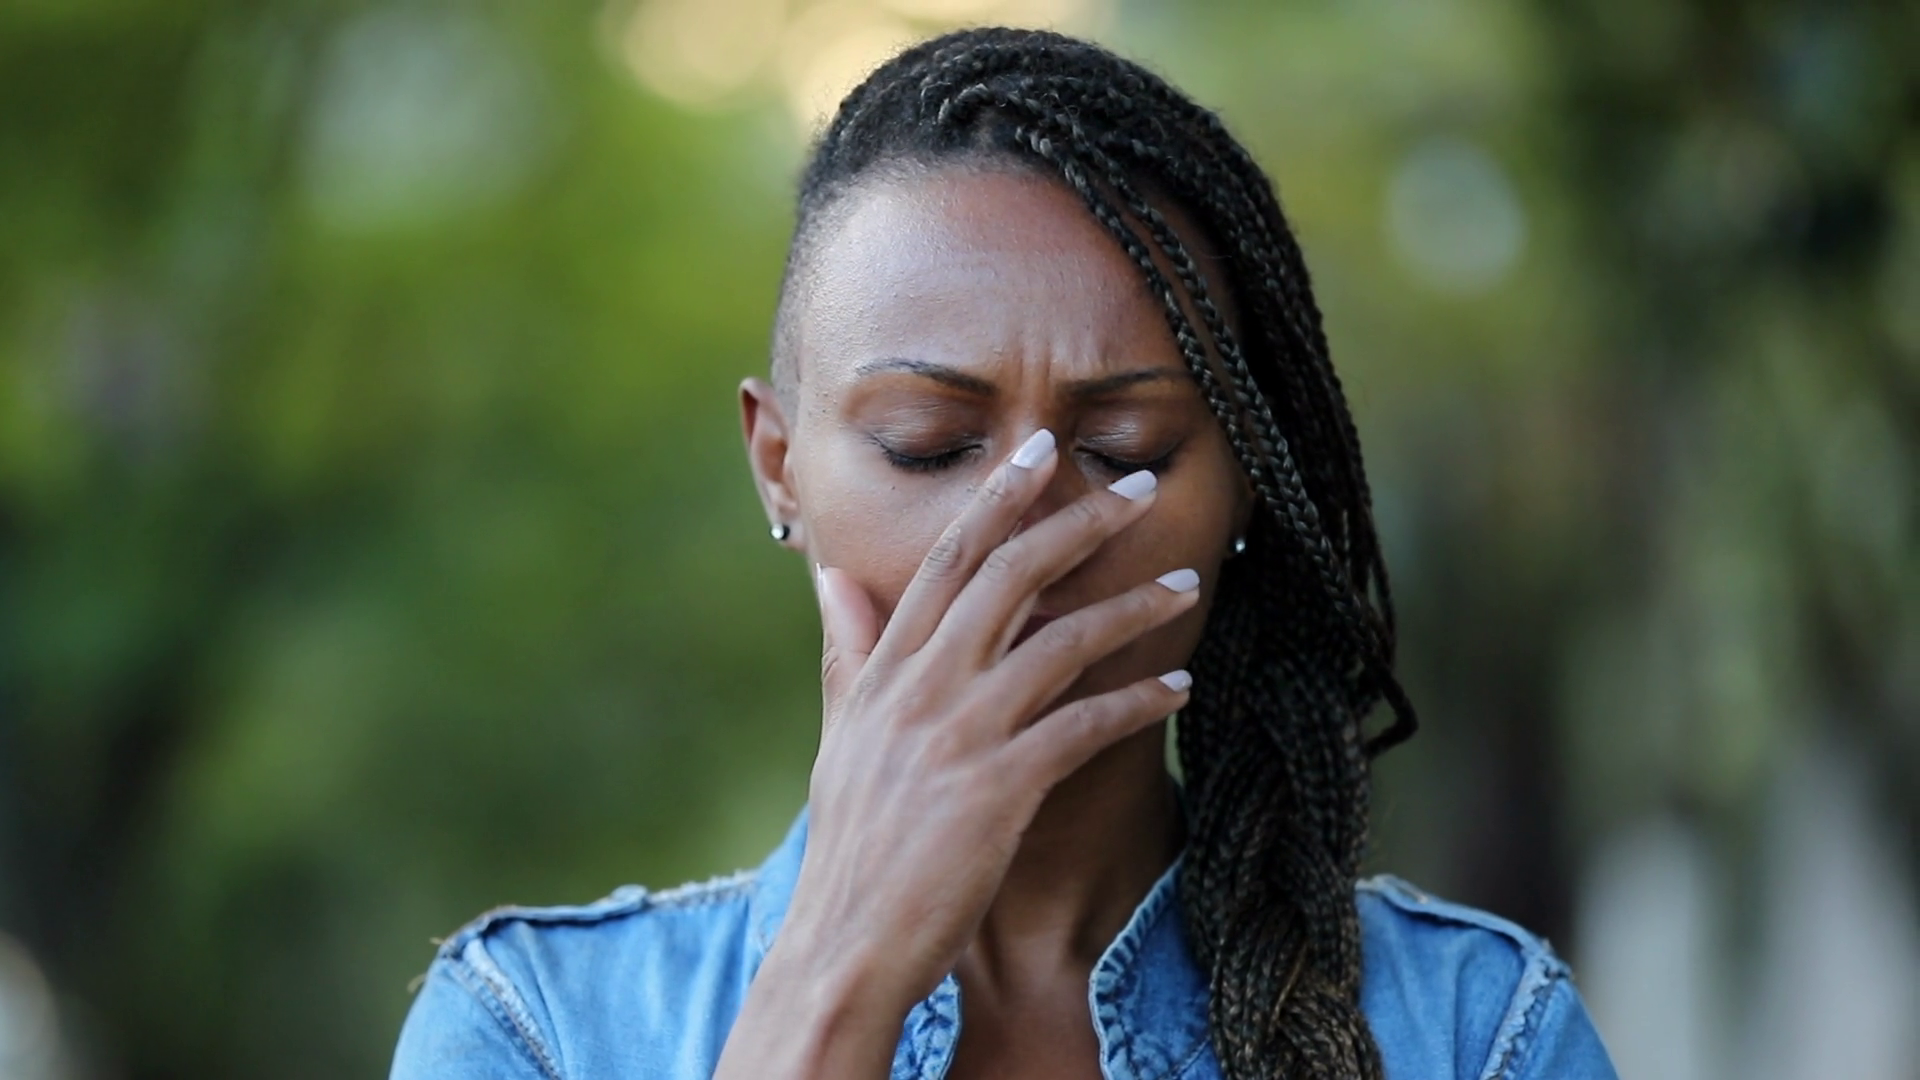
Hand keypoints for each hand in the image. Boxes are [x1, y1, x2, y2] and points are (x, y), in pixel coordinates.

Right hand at [807, 426, 1195, 973]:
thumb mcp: (841, 737)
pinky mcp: (999, 790)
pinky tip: (1178, 687)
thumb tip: (835, 578)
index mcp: (884, 672)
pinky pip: (1083, 726)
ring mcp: (960, 737)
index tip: (1038, 449)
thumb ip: (849, 653)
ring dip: (1130, 608)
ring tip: (1186, 584)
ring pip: (1059, 643)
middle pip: (1007, 578)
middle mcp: (921, 691)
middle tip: (1135, 488)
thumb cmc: (852, 848)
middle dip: (1075, 523)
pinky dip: (1136, 702)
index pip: (943, 562)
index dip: (994, 500)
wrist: (845, 946)